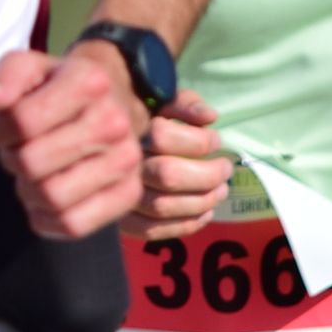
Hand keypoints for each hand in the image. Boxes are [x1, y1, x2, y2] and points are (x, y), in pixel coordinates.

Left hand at [0, 44, 145, 238]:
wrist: (111, 103)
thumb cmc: (58, 89)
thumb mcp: (28, 68)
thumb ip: (4, 78)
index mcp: (90, 81)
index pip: (22, 121)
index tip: (2, 128)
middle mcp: (114, 121)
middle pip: (32, 163)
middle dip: (12, 160)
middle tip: (19, 151)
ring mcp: (126, 160)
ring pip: (52, 197)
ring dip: (27, 191)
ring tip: (32, 174)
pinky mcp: (128, 195)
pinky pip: (73, 224)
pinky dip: (46, 220)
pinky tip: (42, 201)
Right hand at [124, 89, 232, 242]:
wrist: (105, 146)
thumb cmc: (144, 120)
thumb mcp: (163, 101)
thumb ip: (186, 103)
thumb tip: (210, 117)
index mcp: (130, 130)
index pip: (164, 137)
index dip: (198, 141)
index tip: (217, 140)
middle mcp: (122, 163)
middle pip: (167, 175)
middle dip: (207, 175)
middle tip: (225, 169)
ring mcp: (119, 194)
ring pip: (162, 206)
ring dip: (201, 202)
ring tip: (221, 191)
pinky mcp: (121, 221)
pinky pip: (152, 230)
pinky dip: (185, 225)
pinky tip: (205, 213)